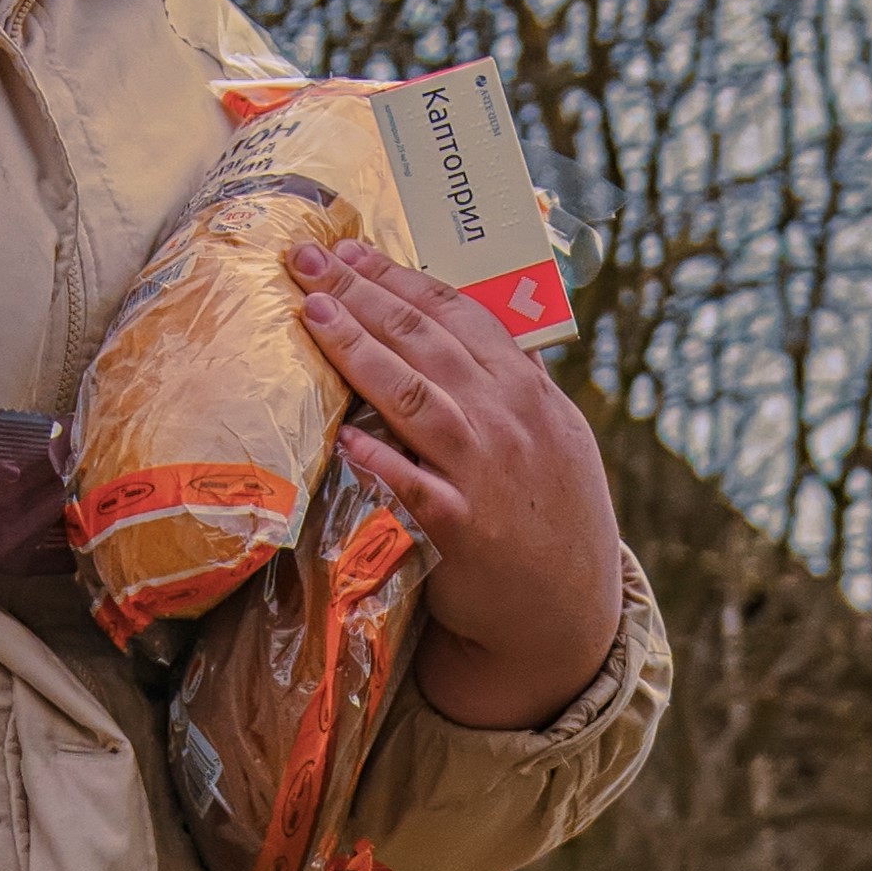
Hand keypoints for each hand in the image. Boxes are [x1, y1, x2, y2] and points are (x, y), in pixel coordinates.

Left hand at [285, 241, 625, 730]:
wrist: (565, 619)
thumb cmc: (548, 525)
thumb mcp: (550, 440)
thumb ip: (507, 388)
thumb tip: (455, 335)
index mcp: (527, 391)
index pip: (457, 314)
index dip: (399, 277)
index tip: (349, 251)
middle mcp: (509, 421)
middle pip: (426, 340)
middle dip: (362, 292)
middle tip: (306, 258)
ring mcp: (487, 474)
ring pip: (416, 396)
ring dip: (359, 349)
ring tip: (310, 312)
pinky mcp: (463, 531)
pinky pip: (415, 488)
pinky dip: (381, 461)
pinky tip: (345, 437)